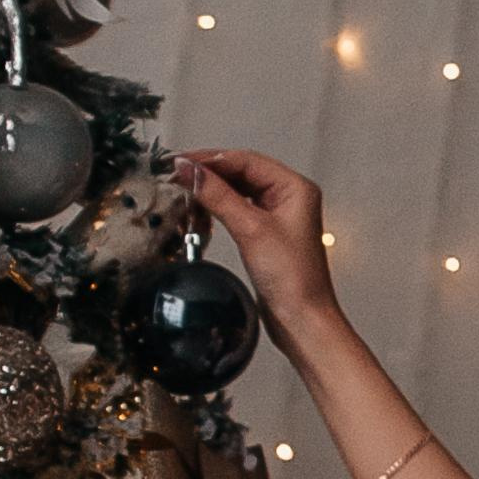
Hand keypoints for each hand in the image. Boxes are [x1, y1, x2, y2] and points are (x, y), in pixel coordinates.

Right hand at [171, 150, 336, 344]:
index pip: (246, 160)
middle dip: (209, 172)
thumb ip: (218, 196)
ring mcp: (278, 215)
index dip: (211, 159)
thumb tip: (191, 172)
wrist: (301, 319)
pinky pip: (238, 209)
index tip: (182, 162)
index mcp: (295, 188)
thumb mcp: (250, 230)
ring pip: (238, 190)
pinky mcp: (266, 233)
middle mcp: (289, 197)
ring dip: (212, 190)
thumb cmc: (293, 279)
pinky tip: (201, 209)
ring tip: (184, 189)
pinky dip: (218, 207)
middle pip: (242, 172)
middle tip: (177, 173)